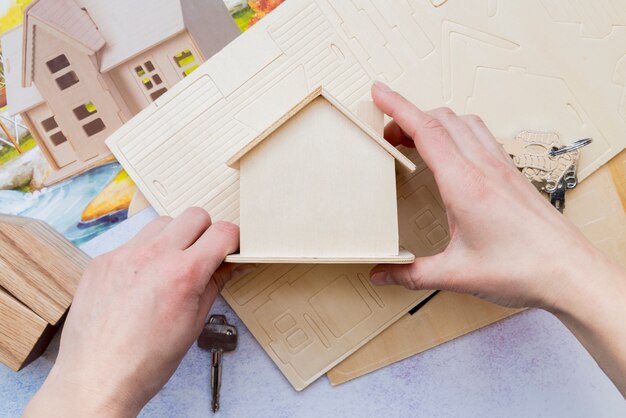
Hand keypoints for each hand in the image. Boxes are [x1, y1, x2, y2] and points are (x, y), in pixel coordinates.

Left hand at [24, 208, 240, 416]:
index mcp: (183, 274)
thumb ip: (215, 285)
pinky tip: (140, 281)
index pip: (223, 232)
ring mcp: (123, 255)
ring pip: (163, 223)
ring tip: (169, 267)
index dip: (233, 241)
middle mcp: (153, 256)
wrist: (97, 378)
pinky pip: (132, 242)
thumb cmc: (146, 361)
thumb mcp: (194, 323)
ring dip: (174, 238)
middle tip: (202, 256)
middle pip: (195, 215)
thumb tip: (229, 266)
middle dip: (206, 233)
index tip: (230, 249)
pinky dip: (144, 253)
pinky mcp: (102, 261)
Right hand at [369, 81, 605, 309]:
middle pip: (442, 120)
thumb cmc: (523, 268)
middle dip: (409, 116)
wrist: (570, 271)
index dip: (398, 108)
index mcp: (465, 184)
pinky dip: (457, 132)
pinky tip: (452, 152)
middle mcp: (484, 167)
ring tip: (414, 137)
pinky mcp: (511, 174)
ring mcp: (500, 167)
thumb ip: (412, 274)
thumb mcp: (457, 275)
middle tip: (387, 133)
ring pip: (463, 123)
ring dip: (435, 121)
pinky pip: (481, 136)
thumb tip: (382, 274)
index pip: (426, 131)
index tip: (380, 93)